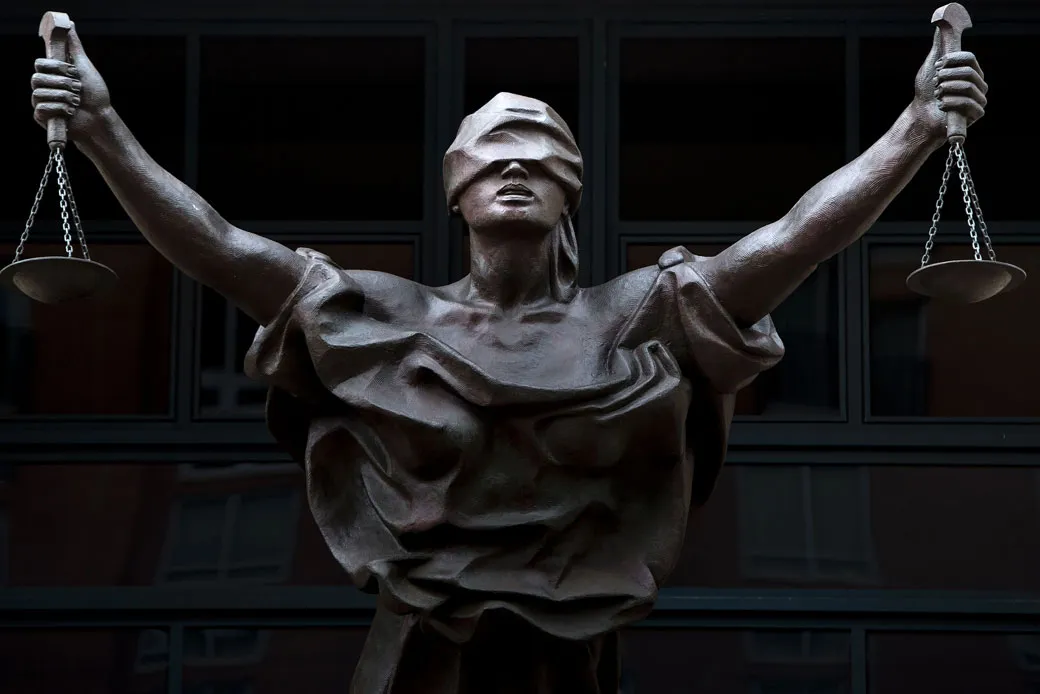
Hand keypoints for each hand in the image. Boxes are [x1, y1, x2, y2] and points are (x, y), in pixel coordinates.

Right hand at [31, 26, 111, 142]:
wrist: (99, 117)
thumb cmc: (94, 93)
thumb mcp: (84, 66)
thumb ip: (74, 46)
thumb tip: (69, 24)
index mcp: (51, 74)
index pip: (40, 63)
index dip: (56, 67)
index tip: (73, 72)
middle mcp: (43, 86)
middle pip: (36, 78)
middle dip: (62, 83)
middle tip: (77, 88)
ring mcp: (41, 102)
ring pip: (39, 93)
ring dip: (63, 96)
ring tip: (76, 101)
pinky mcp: (42, 117)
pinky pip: (41, 109)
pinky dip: (60, 109)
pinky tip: (70, 111)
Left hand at [910, 27, 987, 142]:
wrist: (922, 116)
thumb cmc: (927, 92)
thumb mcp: (931, 66)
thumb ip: (938, 48)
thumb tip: (940, 27)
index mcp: (971, 70)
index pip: (970, 58)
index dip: (953, 60)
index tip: (938, 66)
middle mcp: (979, 83)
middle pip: (968, 72)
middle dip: (947, 77)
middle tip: (936, 83)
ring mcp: (980, 99)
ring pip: (968, 87)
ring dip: (946, 90)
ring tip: (937, 95)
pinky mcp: (977, 114)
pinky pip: (968, 103)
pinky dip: (950, 103)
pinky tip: (941, 105)